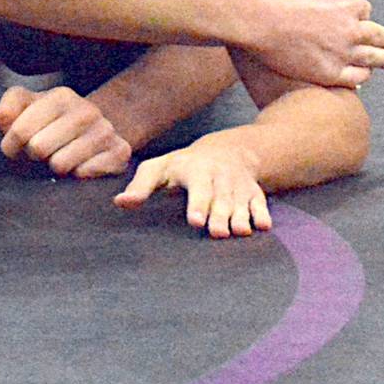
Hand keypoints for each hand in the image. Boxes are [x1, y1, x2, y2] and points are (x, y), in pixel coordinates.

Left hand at [0, 85, 131, 177]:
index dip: (11, 145)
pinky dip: (76, 176)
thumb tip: (3, 119)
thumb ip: (9, 107)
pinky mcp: (120, 152)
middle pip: (39, 148)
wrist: (95, 129)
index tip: (15, 148)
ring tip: (59, 157)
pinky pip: (84, 175)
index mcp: (61, 96)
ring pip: (60, 165)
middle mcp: (87, 110)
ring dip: (54, 168)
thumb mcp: (27, 106)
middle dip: (33, 156)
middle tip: (40, 154)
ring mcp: (105, 130)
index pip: (20, 130)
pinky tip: (79, 165)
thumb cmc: (51, 122)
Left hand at [113, 137, 271, 237]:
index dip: (197, 203)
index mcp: (195, 169)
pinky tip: (263, 227)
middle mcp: (219, 176)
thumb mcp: (159, 168)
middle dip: (220, 215)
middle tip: (216, 233)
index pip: (197, 186)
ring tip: (239, 233)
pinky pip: (261, 204)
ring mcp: (238, 186)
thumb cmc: (183, 165)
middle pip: (220, 198)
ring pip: (240, 203)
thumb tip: (120, 203)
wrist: (228, 150)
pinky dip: (263, 214)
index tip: (195, 221)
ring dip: (241, 218)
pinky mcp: (254, 193)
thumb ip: (140, 186)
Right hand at [252, 0, 383, 87]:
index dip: (357, 12)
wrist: (256, 17)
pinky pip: (353, 78)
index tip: (355, 15)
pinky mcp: (327, 74)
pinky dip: (360, 77)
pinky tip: (364, 77)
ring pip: (372, 60)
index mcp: (350, 4)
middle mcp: (352, 31)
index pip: (363, 10)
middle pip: (380, 37)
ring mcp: (341, 55)